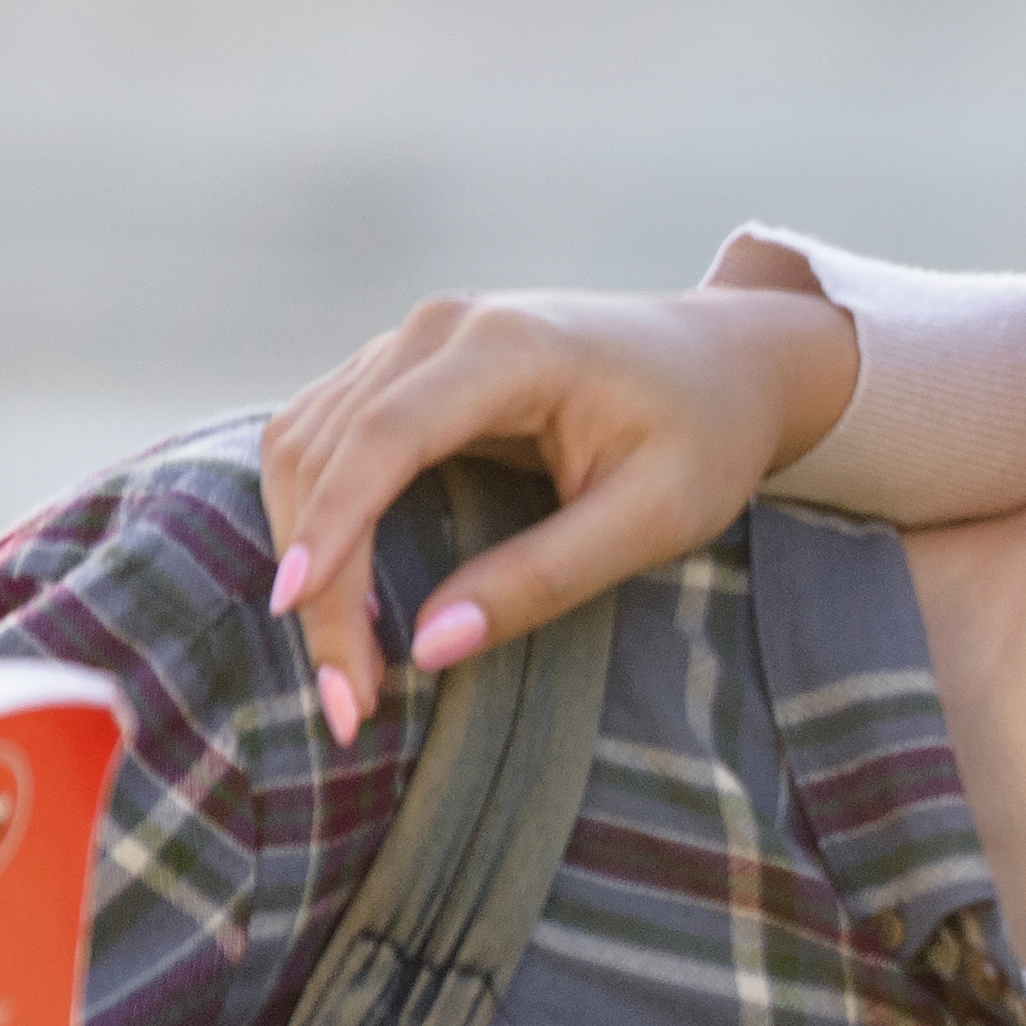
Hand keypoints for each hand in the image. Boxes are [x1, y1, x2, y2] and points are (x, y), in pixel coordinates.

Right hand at [254, 279, 862, 740]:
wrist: (728, 361)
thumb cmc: (707, 434)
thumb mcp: (656, 516)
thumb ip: (546, 577)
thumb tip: (430, 646)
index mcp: (507, 345)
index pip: (386, 434)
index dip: (334, 523)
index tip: (297, 607)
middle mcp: (440, 328)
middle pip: (327, 450)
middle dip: (319, 574)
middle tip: (345, 697)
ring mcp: (411, 342)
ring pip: (304, 445)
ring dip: (305, 553)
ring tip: (345, 666)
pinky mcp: (401, 371)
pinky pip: (323, 441)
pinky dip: (318, 519)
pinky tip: (345, 599)